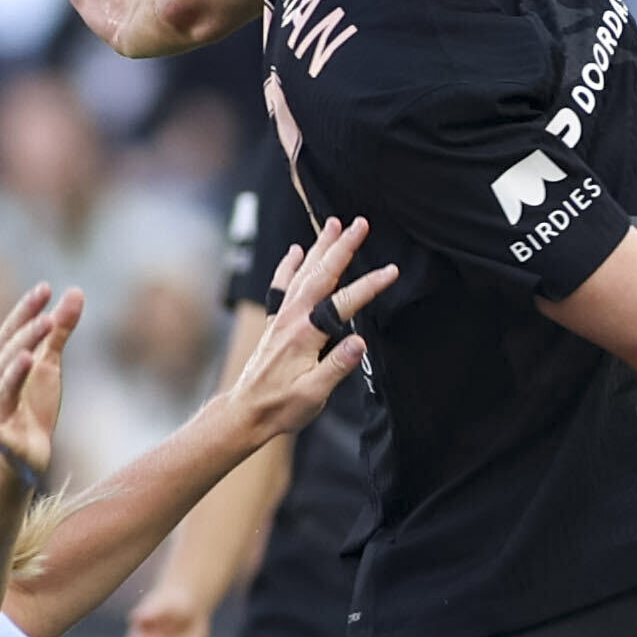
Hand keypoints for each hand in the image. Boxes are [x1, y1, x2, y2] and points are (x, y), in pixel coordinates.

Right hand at [0, 282, 81, 485]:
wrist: (18, 457)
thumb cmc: (31, 406)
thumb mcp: (49, 365)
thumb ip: (60, 330)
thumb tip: (75, 291)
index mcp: (6, 364)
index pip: (13, 331)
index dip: (26, 310)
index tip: (45, 288)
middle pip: (9, 356)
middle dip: (26, 337)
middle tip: (49, 320)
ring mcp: (1, 413)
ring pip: (4, 391)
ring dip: (13, 374)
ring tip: (29, 357)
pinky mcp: (7, 444)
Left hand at [223, 217, 392, 443]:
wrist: (246, 412)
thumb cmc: (281, 406)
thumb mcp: (313, 394)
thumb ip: (336, 366)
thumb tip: (359, 342)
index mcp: (304, 336)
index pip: (342, 304)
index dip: (368, 286)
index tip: (390, 272)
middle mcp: (291, 319)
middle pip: (320, 275)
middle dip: (342, 248)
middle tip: (360, 224)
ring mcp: (282, 318)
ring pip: (303, 274)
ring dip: (320, 247)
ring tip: (335, 224)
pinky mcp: (276, 322)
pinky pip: (282, 286)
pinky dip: (289, 266)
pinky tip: (296, 251)